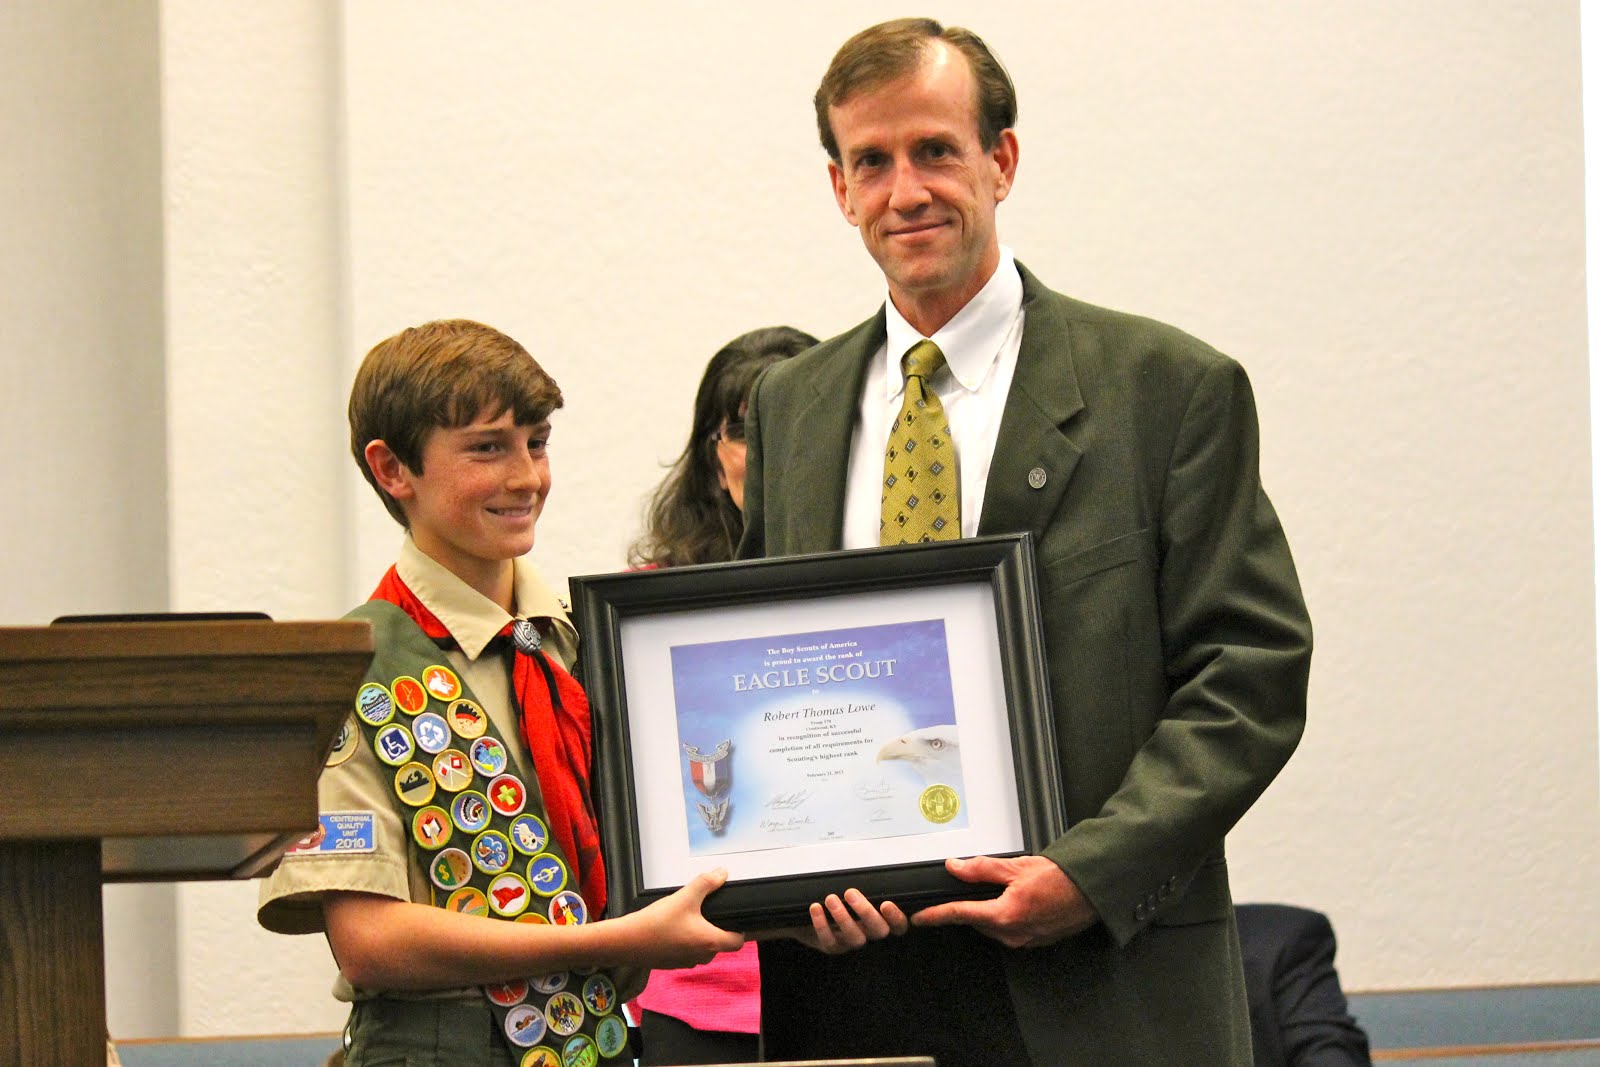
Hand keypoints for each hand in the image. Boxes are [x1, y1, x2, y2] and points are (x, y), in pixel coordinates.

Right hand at [631, 868, 745, 967]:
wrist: (627, 942)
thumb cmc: (657, 923)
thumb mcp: (685, 897)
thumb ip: (706, 883)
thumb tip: (722, 873)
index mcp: (710, 942)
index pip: (738, 943)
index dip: (740, 930)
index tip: (735, 919)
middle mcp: (700, 956)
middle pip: (720, 946)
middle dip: (717, 931)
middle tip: (709, 913)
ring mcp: (685, 963)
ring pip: (702, 951)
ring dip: (700, 937)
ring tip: (689, 919)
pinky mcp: (671, 964)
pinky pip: (686, 954)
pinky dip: (685, 943)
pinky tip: (673, 929)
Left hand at [781, 888, 909, 954]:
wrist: (810, 917)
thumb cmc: (840, 898)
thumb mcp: (856, 889)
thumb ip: (866, 883)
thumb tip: (870, 857)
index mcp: (880, 919)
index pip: (899, 925)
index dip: (896, 917)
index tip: (886, 904)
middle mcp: (869, 933)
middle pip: (878, 931)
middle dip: (866, 912)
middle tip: (850, 893)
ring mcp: (851, 942)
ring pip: (855, 938)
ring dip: (842, 917)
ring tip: (830, 898)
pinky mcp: (832, 947)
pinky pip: (829, 941)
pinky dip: (821, 924)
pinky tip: (816, 908)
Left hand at [912, 855, 1096, 947]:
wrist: (1092, 890)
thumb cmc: (1061, 878)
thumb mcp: (1016, 867)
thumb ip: (981, 869)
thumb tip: (955, 867)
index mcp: (1005, 915)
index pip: (960, 916)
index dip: (936, 916)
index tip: (920, 918)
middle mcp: (1013, 934)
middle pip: (976, 921)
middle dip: (972, 905)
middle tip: (980, 885)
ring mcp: (1025, 941)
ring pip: (992, 928)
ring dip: (990, 911)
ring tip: (1007, 890)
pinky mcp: (1035, 942)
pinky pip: (1010, 931)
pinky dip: (1006, 917)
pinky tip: (1019, 901)